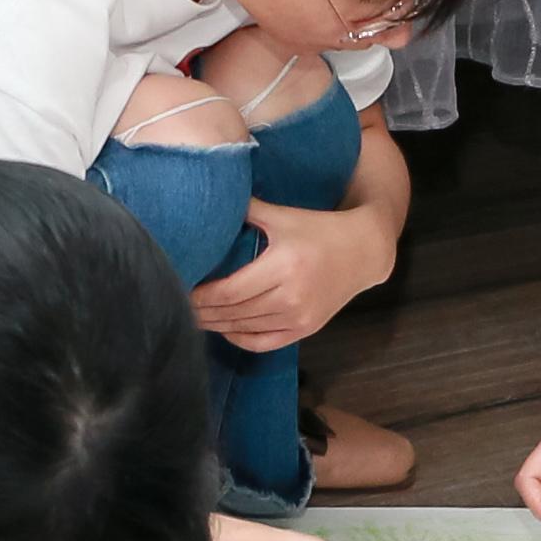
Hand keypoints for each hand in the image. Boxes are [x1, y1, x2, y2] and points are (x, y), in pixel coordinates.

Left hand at [192, 197, 395, 354]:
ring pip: (246, 329)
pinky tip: (225, 329)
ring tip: (194, 316)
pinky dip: (240, 339)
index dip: (200, 296)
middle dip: (202, 312)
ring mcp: (300, 317)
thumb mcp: (284, 215)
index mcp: (284, 265)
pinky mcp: (306, 329)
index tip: (178, 288)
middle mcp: (292, 296)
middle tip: (176, 304)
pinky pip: (264, 342)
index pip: (229, 291)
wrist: (363, 251)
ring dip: (216, 325)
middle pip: (233, 313)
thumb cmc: (319, 229)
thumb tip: (209, 198)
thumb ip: (247, 210)